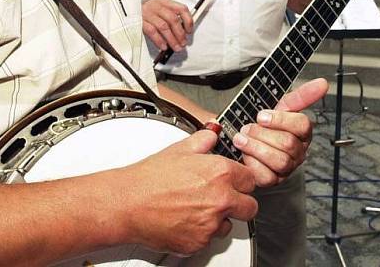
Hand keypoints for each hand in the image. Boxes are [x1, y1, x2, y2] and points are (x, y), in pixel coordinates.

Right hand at [118, 130, 257, 255]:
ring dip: (220, 219)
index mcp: (221, 173)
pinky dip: (201, 233)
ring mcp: (210, 224)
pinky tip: (186, 220)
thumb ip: (204, 140)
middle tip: (224, 198)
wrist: (127, 204)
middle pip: (250, 207)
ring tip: (198, 209)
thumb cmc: (150, 178)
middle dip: (240, 202)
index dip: (242, 180)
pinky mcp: (198, 243)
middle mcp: (220, 199)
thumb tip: (213, 135)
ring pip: (229, 225)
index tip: (237, 181)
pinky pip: (209, 240)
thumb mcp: (180, 149)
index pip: (251, 180)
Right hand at [142, 0, 192, 51]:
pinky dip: (159, 40)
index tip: (189, 30)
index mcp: (164, 2)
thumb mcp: (160, 9)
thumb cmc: (146, 11)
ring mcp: (147, 13)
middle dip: (180, 33)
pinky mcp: (139, 21)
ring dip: (171, 39)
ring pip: (163, 26)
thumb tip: (183, 31)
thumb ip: (172, 16)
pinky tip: (163, 46)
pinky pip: (152, 31)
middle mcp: (156, 5)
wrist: (126, 8)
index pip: (181, 8)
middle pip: (172, 19)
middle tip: (183, 42)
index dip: (188, 20)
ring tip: (176, 47)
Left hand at [234, 78, 327, 186]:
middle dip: (263, 134)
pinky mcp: (273, 181)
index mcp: (303, 132)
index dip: (280, 120)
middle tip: (246, 127)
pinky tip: (244, 155)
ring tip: (241, 139)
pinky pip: (266, 176)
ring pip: (279, 161)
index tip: (261, 115)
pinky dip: (252, 164)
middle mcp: (298, 151)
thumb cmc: (264, 122)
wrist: (242, 137)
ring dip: (255, 147)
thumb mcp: (280, 105)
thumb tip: (324, 82)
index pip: (303, 125)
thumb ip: (302, 95)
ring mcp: (287, 168)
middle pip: (288, 144)